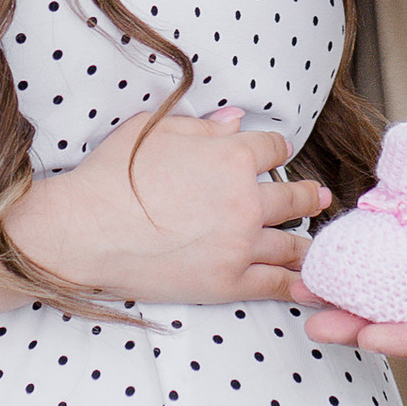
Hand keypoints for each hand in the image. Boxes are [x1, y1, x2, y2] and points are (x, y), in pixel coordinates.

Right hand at [18, 103, 329, 307]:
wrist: (88, 229)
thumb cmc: (113, 174)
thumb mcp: (155, 130)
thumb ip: (202, 126)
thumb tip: (235, 120)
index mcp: (232, 156)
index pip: (272, 148)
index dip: (276, 148)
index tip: (279, 152)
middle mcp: (246, 200)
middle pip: (294, 197)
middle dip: (309, 195)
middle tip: (318, 197)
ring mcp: (241, 244)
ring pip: (292, 242)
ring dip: (308, 241)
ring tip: (317, 244)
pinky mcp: (229, 282)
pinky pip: (276, 283)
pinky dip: (299, 284)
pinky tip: (312, 285)